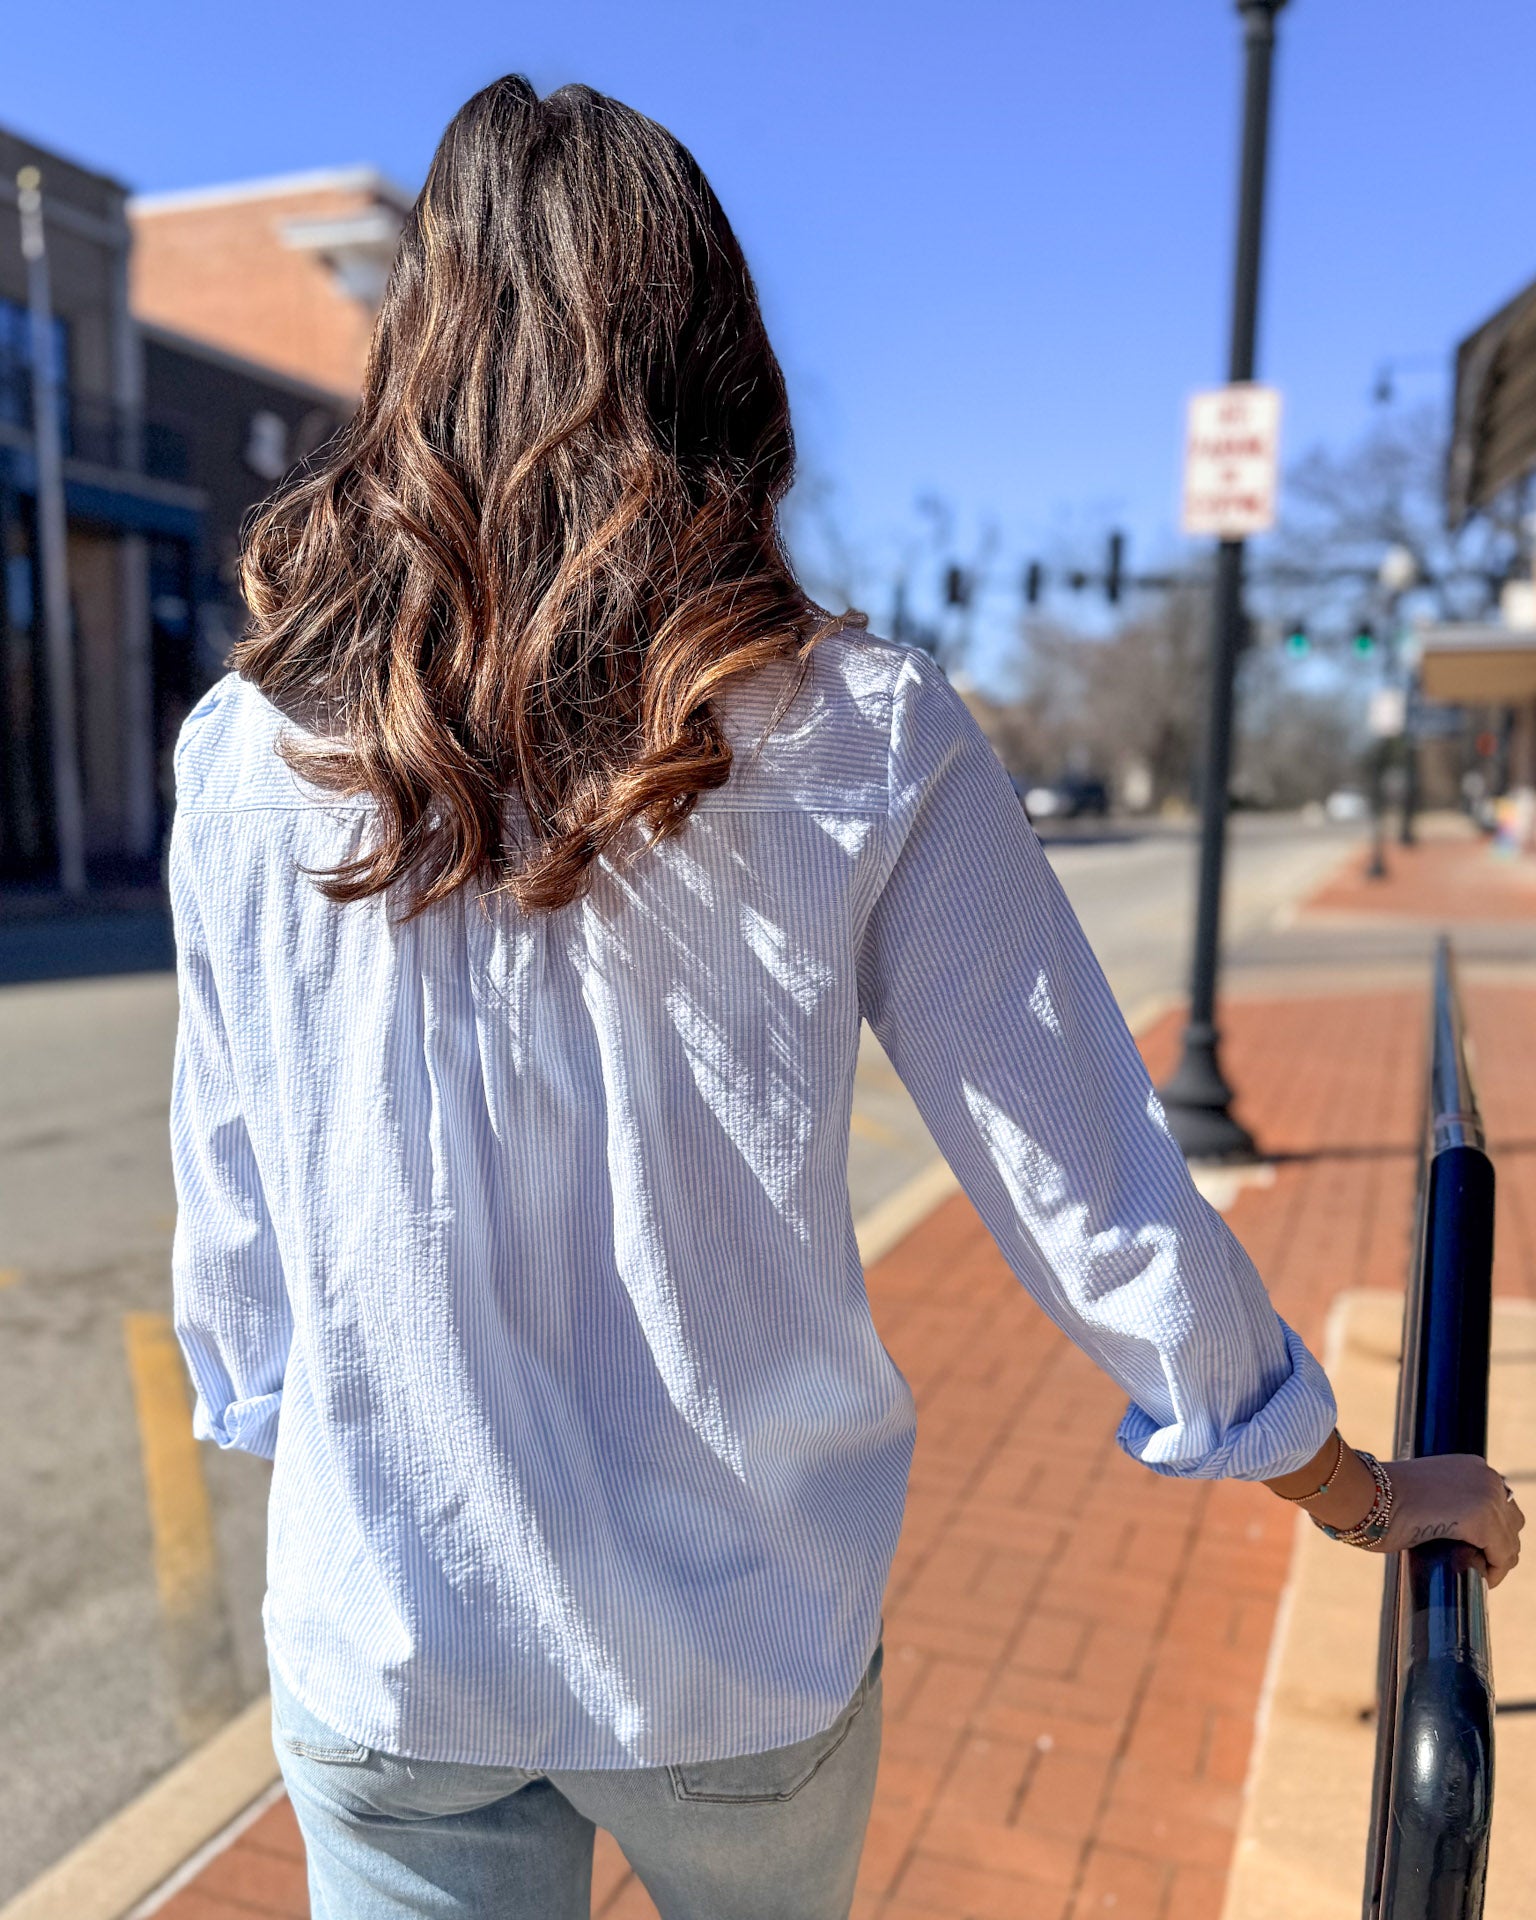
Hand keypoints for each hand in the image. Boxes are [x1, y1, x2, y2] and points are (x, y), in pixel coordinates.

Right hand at [1375, 1455, 1524, 1587]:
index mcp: (1472, 1466)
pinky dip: (1494, 1571)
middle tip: (1473, 1562)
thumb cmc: (1382, 1498)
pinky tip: (1477, 1577)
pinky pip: (1502, 1556)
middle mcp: (1487, 1477)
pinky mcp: (1483, 1521)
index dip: (1491, 1532)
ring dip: (1495, 1560)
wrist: (1366, 1495)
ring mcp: (1487, 1497)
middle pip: (1512, 1523)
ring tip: (1472, 1570)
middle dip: (1497, 1546)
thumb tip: (1455, 1529)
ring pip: (1510, 1543)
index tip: (1475, 1550)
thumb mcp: (1425, 1492)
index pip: (1500, 1505)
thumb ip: (1447, 1502)